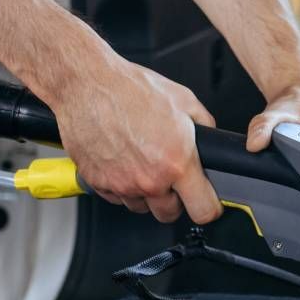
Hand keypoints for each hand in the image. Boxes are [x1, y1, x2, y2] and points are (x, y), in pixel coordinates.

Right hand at [50, 55, 223, 225]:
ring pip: (142, 207)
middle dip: (175, 200)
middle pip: (170, 214)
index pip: (203, 210)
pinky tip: (124, 160)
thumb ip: (205, 126)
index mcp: (177, 163)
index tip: (207, 203)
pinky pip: (117, 197)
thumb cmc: (131, 89)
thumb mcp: (185, 101)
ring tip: (143, 161)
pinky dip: (122, 185)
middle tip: (171, 176)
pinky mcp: (98, 182)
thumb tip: (212, 142)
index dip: (210, 208)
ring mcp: (122, 184)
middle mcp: (150, 179)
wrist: (88, 84)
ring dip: (146, 193)